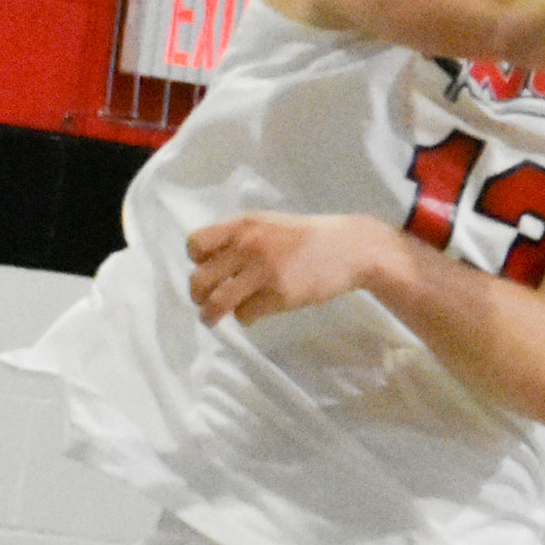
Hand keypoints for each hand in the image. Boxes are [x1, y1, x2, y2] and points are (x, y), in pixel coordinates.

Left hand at [187, 212, 375, 325]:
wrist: (349, 248)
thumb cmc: (307, 238)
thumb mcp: (268, 224)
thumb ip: (240, 237)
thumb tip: (210, 263)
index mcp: (243, 224)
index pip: (195, 244)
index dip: (197, 261)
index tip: (207, 269)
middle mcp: (248, 245)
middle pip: (200, 278)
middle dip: (197, 294)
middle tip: (203, 301)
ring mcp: (264, 271)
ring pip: (217, 302)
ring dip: (210, 315)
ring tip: (210, 319)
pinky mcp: (279, 295)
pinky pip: (245, 314)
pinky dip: (245, 318)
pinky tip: (255, 313)